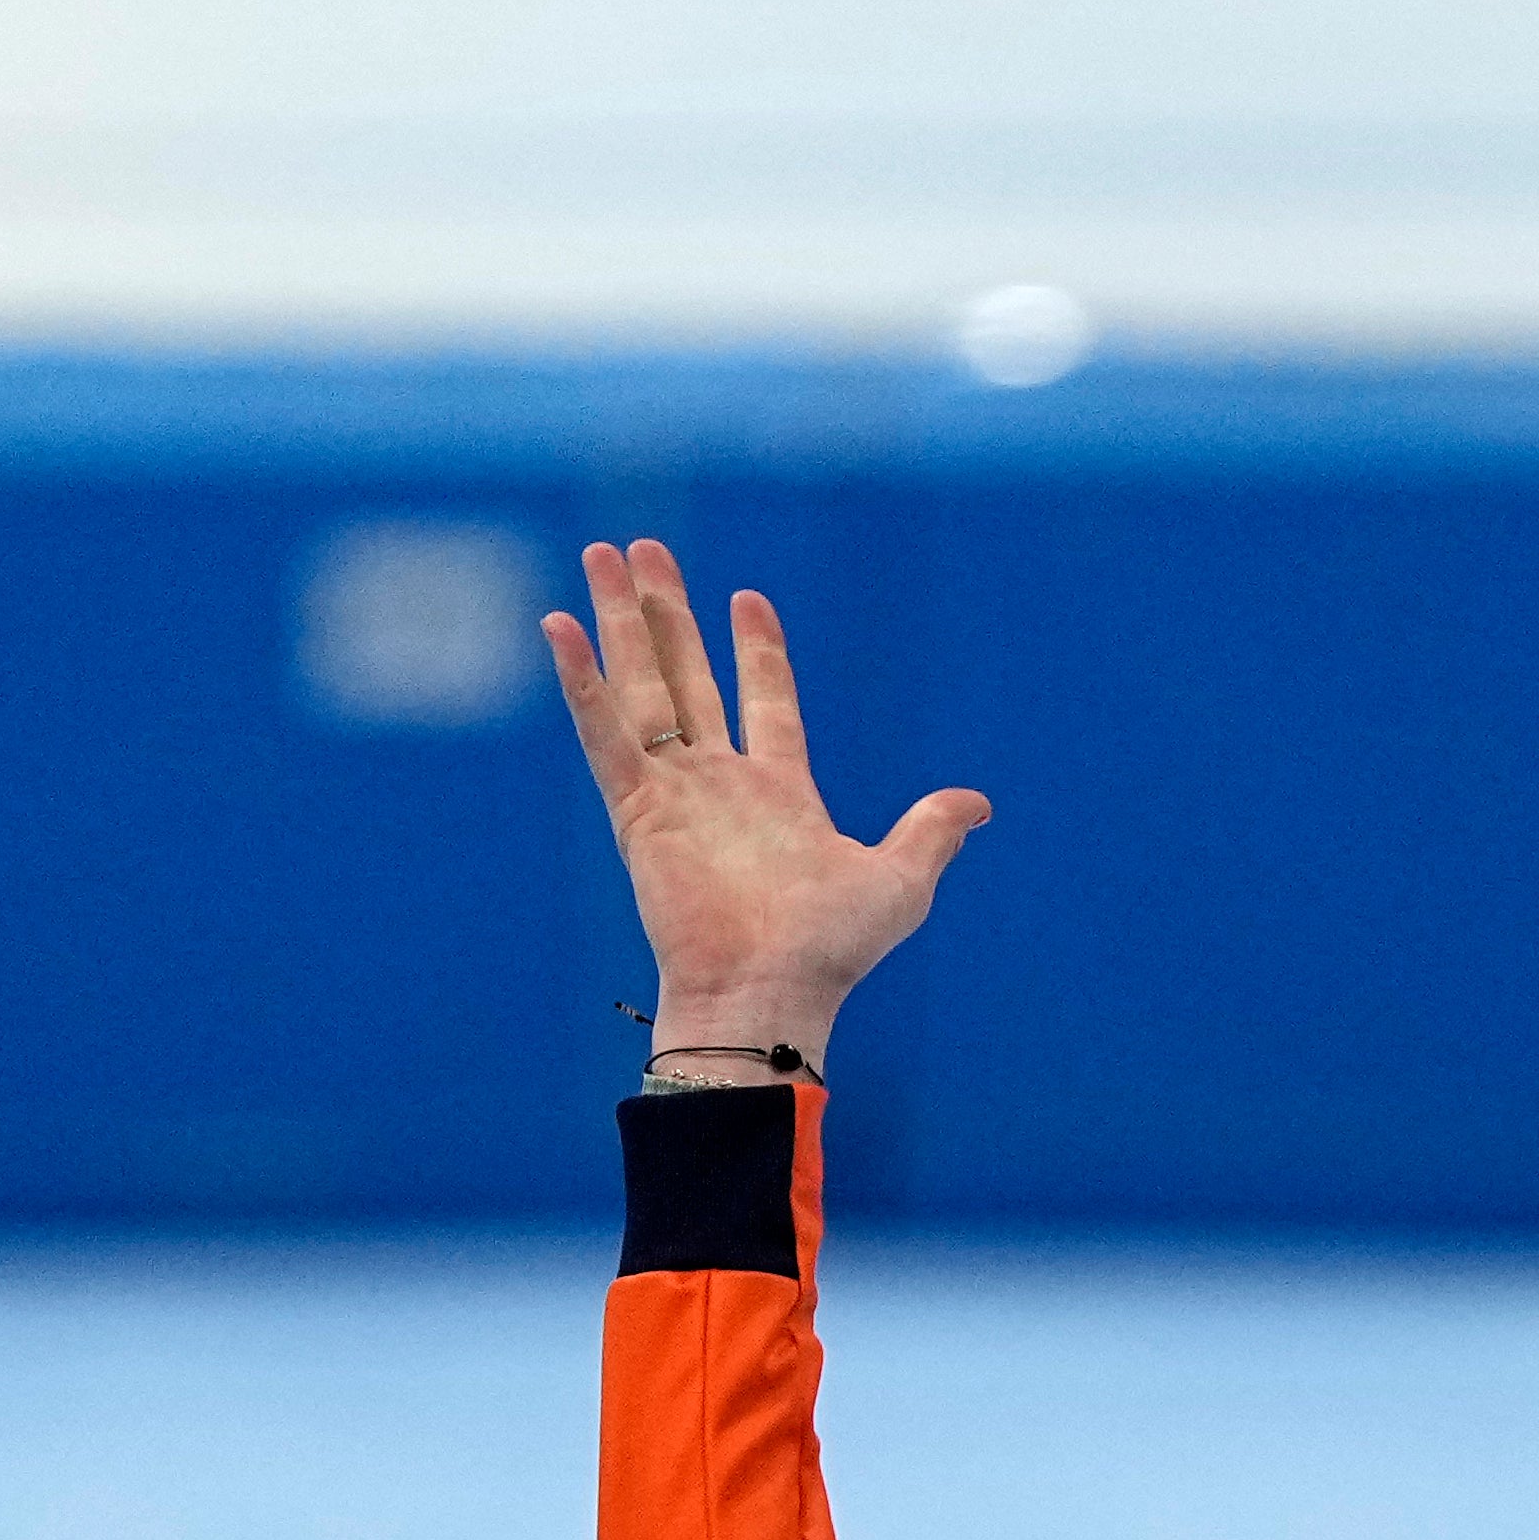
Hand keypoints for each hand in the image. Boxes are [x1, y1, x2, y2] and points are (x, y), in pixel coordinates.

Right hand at [546, 538, 988, 1077]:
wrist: (770, 992)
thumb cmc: (832, 951)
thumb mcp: (900, 882)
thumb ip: (929, 832)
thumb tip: (978, 803)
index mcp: (780, 792)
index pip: (766, 702)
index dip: (758, 652)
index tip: (748, 598)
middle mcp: (720, 785)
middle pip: (688, 676)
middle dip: (668, 613)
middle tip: (646, 548)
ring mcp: (676, 794)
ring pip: (642, 687)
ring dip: (622, 622)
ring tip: (603, 554)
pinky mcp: (637, 812)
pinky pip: (605, 735)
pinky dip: (582, 682)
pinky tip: (561, 627)